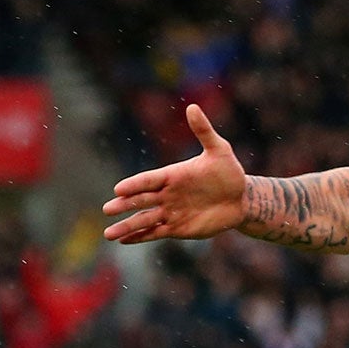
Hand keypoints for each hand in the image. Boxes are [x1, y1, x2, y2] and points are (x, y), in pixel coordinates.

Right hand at [101, 104, 247, 242]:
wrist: (241, 198)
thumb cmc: (229, 172)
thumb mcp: (219, 150)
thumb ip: (204, 131)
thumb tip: (192, 107)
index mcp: (172, 175)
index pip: (149, 180)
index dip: (135, 185)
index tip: (118, 190)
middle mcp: (167, 194)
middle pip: (141, 200)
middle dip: (124, 206)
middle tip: (107, 209)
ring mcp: (171, 211)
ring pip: (144, 220)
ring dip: (127, 226)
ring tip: (109, 234)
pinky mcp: (178, 228)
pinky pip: (156, 232)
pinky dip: (141, 236)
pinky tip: (125, 240)